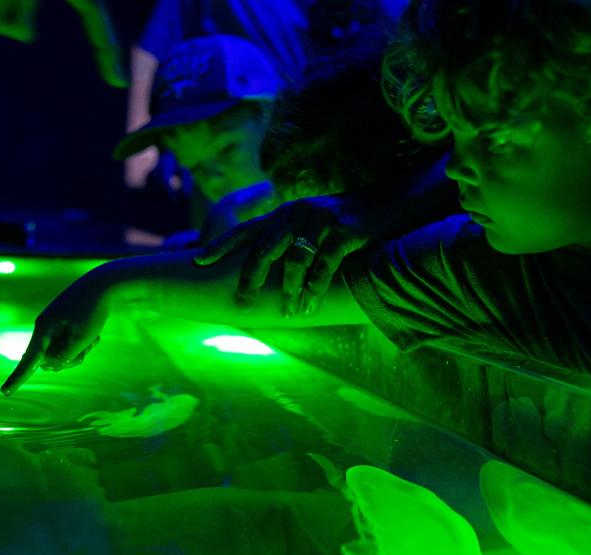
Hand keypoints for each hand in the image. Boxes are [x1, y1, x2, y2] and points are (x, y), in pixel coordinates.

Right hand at [1, 272, 111, 395]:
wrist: (104, 283)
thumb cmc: (92, 311)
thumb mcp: (80, 338)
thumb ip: (63, 356)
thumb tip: (48, 366)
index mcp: (43, 330)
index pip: (29, 360)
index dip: (17, 378)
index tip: (4, 392)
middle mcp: (45, 327)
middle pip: (51, 359)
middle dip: (70, 359)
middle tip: (87, 345)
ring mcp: (54, 325)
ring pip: (64, 352)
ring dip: (80, 350)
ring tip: (93, 336)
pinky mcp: (65, 323)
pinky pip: (72, 342)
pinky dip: (84, 341)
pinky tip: (95, 332)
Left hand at [193, 195, 376, 317]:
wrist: (392, 204)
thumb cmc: (349, 222)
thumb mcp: (314, 225)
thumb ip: (290, 240)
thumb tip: (268, 269)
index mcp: (284, 214)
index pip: (245, 230)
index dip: (221, 246)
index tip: (197, 262)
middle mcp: (296, 214)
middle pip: (262, 250)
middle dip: (249, 281)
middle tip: (241, 307)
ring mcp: (319, 221)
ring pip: (293, 262)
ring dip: (288, 292)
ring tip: (287, 314)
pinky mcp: (342, 232)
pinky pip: (322, 267)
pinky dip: (314, 290)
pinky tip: (309, 306)